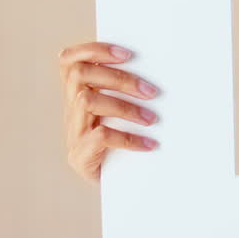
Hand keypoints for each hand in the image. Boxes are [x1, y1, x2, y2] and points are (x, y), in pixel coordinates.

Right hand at [57, 41, 159, 182]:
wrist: (118, 187)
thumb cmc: (128, 140)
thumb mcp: (126, 112)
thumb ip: (132, 90)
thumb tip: (168, 68)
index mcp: (78, 92)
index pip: (70, 59)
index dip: (94, 50)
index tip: (127, 53)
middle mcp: (70, 108)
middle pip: (80, 74)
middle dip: (118, 78)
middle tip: (152, 92)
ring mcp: (72, 131)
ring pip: (87, 100)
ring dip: (124, 106)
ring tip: (153, 119)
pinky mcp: (79, 154)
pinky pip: (100, 135)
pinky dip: (128, 138)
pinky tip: (149, 144)